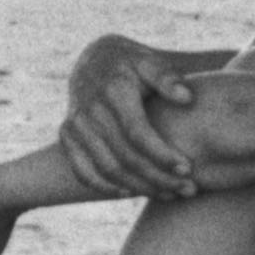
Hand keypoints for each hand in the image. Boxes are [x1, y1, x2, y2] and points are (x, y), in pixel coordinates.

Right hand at [58, 36, 206, 201]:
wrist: (95, 60)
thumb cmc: (133, 65)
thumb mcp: (150, 62)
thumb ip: (168, 78)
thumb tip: (186, 98)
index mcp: (113, 89)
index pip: (137, 132)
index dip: (162, 155)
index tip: (187, 169)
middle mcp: (89, 108)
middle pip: (125, 156)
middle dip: (158, 177)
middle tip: (187, 189)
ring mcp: (75, 124)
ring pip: (107, 168)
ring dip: (139, 187)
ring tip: (168, 194)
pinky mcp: (66, 135)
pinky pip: (82, 170)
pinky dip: (104, 186)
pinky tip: (129, 193)